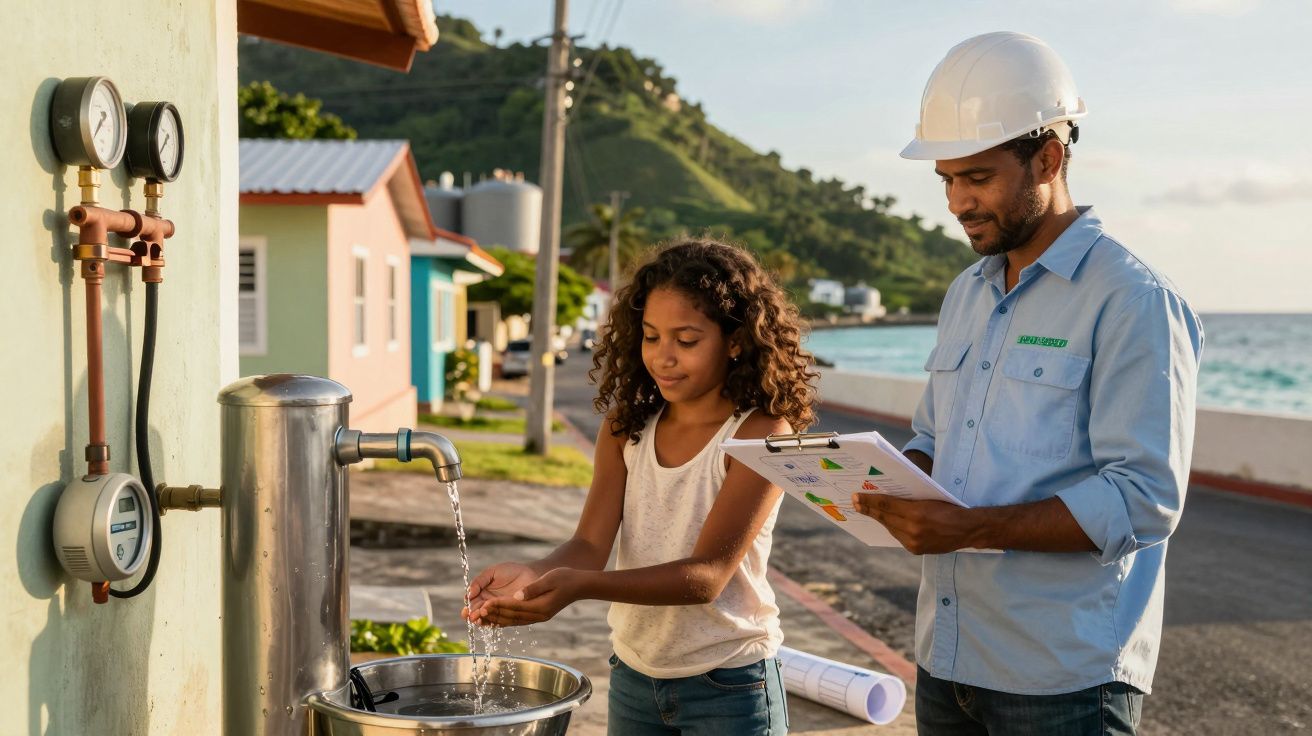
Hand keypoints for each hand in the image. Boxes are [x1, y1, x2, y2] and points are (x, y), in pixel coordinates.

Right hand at [462, 562, 538, 620]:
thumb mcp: (492, 572)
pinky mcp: (509, 616)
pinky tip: (491, 622)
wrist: (531, 575)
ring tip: (479, 619)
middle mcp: (488, 604)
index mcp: (482, 594)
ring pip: (487, 618)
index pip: (472, 603)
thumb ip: (479, 581)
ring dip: (482, 620)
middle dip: (473, 615)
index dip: (468, 607)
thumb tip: (469, 593)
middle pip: (477, 613)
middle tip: (472, 616)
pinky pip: (500, 621)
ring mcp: (499, 611)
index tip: (466, 609)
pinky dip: (495, 622)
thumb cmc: (511, 571)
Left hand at [470, 567, 583, 626]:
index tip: (484, 603)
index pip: (515, 607)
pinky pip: (517, 620)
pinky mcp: (538, 616)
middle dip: (492, 615)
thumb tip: (517, 595)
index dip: (499, 606)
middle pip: (511, 617)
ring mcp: (538, 617)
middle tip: (475, 613)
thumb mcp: (550, 579)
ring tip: (479, 617)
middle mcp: (539, 615)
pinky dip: (504, 619)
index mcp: (541, 607)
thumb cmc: (566, 578)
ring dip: (495, 619)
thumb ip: (533, 588)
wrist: (580, 585)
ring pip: (512, 621)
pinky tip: (494, 618)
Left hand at [851, 494, 981, 554]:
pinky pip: (898, 537)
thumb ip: (908, 499)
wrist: (967, 529)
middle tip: (855, 502)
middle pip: (884, 517)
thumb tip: (886, 496)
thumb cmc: (949, 507)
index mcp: (916, 512)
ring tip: (866, 510)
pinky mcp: (916, 550)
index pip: (886, 504)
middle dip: (868, 509)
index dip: (869, 500)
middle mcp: (913, 529)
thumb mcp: (928, 497)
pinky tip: (885, 521)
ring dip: (879, 519)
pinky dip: (892, 528)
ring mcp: (914, 542)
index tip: (856, 496)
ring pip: (890, 528)